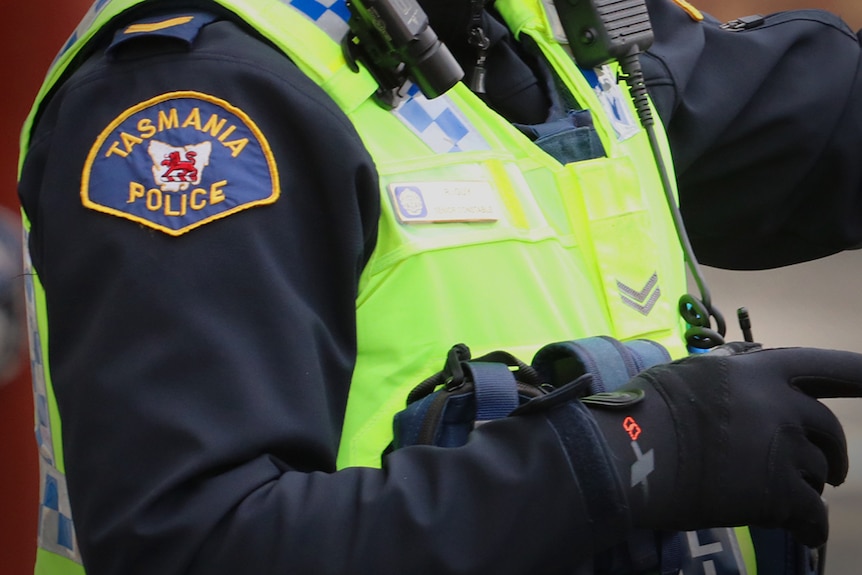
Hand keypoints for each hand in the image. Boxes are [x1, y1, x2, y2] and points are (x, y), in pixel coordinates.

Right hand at [586, 346, 861, 546]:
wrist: (634, 450)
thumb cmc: (647, 407)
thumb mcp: (690, 373)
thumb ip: (728, 370)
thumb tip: (746, 361)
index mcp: (759, 372)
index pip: (826, 367)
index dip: (859, 374)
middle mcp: (782, 406)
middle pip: (828, 430)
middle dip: (831, 453)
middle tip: (830, 471)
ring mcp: (783, 450)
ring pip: (815, 474)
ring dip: (804, 487)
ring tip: (779, 500)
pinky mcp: (777, 494)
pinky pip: (812, 516)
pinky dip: (810, 527)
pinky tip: (805, 534)